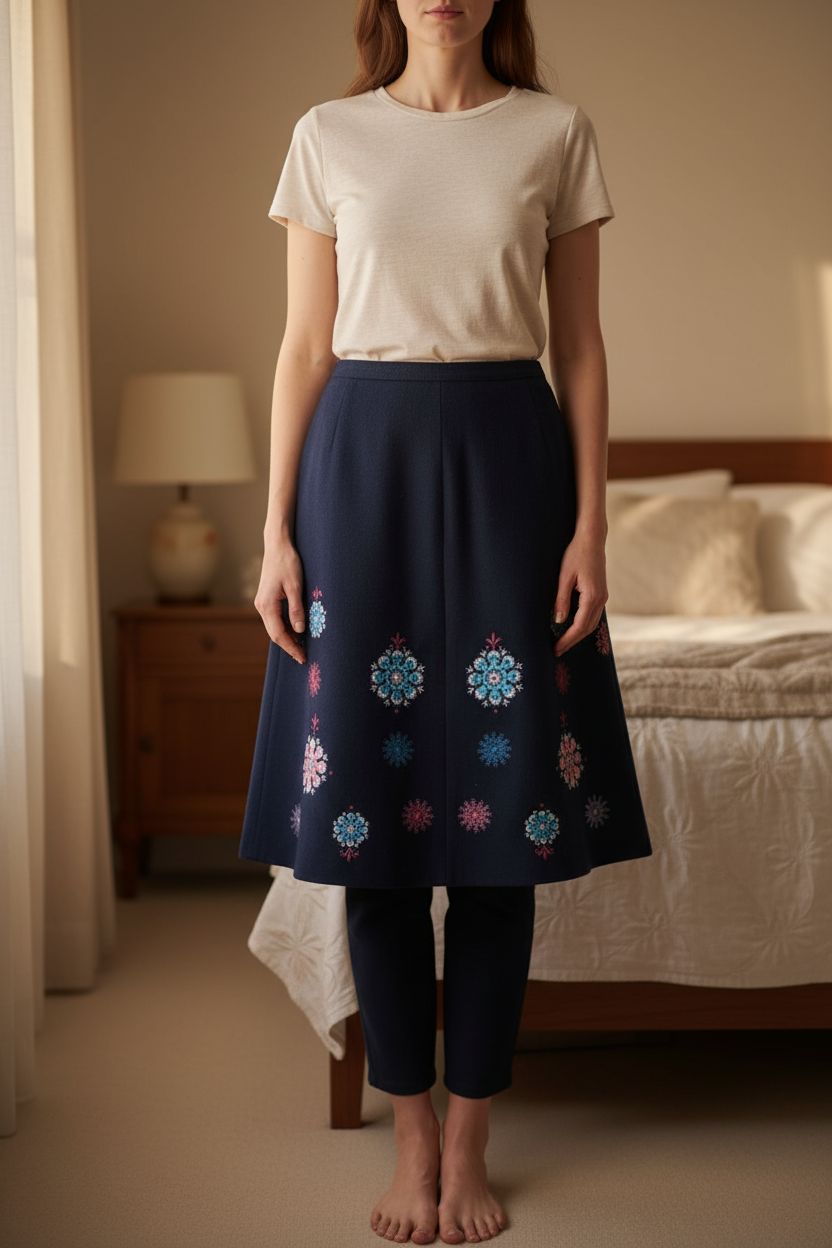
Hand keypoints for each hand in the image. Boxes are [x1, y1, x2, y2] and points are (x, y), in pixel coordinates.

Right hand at [253, 535, 306, 663]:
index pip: (279, 634)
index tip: (303, 657)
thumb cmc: (287, 562)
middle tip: (303, 656)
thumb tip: (300, 631)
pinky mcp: (266, 599)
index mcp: (267, 605)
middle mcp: (261, 606)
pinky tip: (295, 631)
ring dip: (287, 637)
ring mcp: (262, 603)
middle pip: (274, 634)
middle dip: (289, 646)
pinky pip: (274, 619)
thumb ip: (297, 609)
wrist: (277, 545)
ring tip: (302, 646)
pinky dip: (284, 627)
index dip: (291, 647)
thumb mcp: (296, 586)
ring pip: (274, 627)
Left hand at [552, 528, 607, 655]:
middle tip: (556, 651)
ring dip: (578, 635)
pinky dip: (583, 625)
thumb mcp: (564, 577)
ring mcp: (603, 597)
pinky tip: (572, 628)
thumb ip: (561, 600)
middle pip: (587, 628)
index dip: (567, 640)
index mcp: (592, 597)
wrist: (592, 539)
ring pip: (591, 623)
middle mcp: (601, 600)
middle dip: (572, 641)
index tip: (555, 649)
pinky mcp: (601, 593)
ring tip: (563, 643)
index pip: (578, 626)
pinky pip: (593, 615)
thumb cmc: (575, 554)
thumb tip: (559, 622)